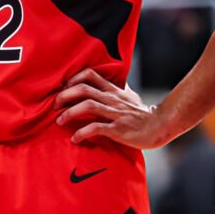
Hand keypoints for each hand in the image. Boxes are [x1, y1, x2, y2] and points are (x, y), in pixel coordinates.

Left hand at [54, 69, 168, 148]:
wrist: (160, 127)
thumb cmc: (143, 114)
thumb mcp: (129, 96)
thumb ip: (118, 88)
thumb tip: (112, 79)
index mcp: (113, 90)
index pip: (90, 74)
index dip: (73, 79)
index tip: (63, 88)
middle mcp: (112, 98)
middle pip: (83, 88)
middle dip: (65, 95)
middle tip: (54, 105)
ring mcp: (115, 113)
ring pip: (88, 105)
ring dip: (69, 112)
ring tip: (59, 121)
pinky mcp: (117, 129)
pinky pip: (96, 128)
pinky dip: (82, 133)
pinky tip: (75, 138)